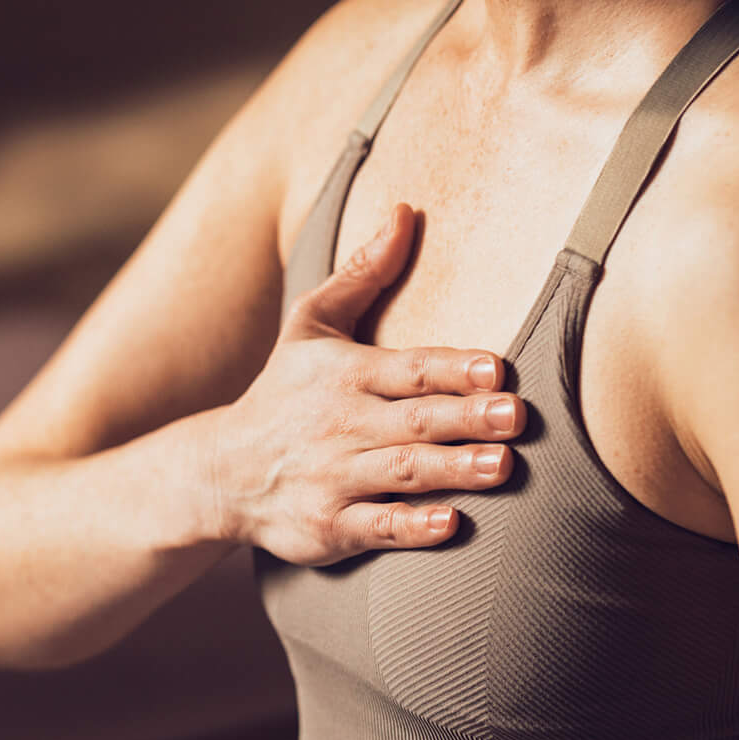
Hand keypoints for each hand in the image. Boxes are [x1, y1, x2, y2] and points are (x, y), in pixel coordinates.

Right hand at [223, 203, 526, 563]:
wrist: (221, 472)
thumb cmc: (285, 391)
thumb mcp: (312, 324)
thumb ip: (364, 273)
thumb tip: (406, 210)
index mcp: (344, 373)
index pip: (408, 369)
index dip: (453, 369)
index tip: (497, 368)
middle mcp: (340, 425)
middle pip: (413, 421)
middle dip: (466, 418)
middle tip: (517, 416)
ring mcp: (334, 479)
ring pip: (402, 473)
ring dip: (452, 470)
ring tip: (502, 465)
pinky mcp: (330, 528)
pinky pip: (376, 528)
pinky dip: (410, 529)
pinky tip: (450, 523)